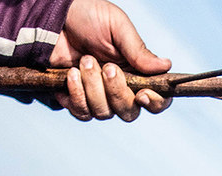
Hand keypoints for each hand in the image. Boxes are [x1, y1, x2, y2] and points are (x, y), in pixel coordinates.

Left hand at [49, 0, 172, 121]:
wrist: (55, 19)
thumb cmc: (88, 17)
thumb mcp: (117, 27)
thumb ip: (139, 51)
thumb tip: (166, 66)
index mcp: (137, 73)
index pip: (156, 100)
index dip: (154, 103)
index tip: (142, 94)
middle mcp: (120, 89)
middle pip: (129, 112)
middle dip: (117, 91)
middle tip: (106, 67)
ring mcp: (99, 98)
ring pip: (104, 113)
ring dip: (93, 87)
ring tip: (84, 60)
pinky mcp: (77, 101)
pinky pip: (82, 113)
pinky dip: (76, 94)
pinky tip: (71, 74)